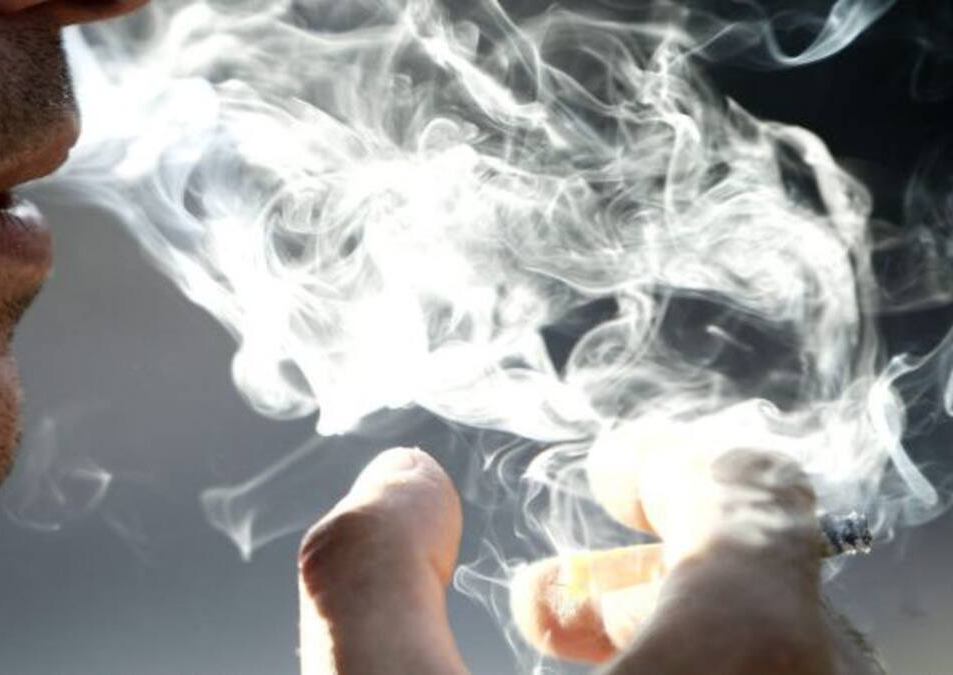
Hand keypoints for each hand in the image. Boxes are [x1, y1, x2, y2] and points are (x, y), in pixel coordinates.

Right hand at [297, 442, 878, 673]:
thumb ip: (365, 575)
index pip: (757, 508)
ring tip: (572, 651)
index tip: (617, 470)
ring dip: (681, 636)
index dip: (677, 465)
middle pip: (775, 596)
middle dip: (660, 564)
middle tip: (568, 584)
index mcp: (731, 674)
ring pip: (783, 666)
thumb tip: (398, 483)